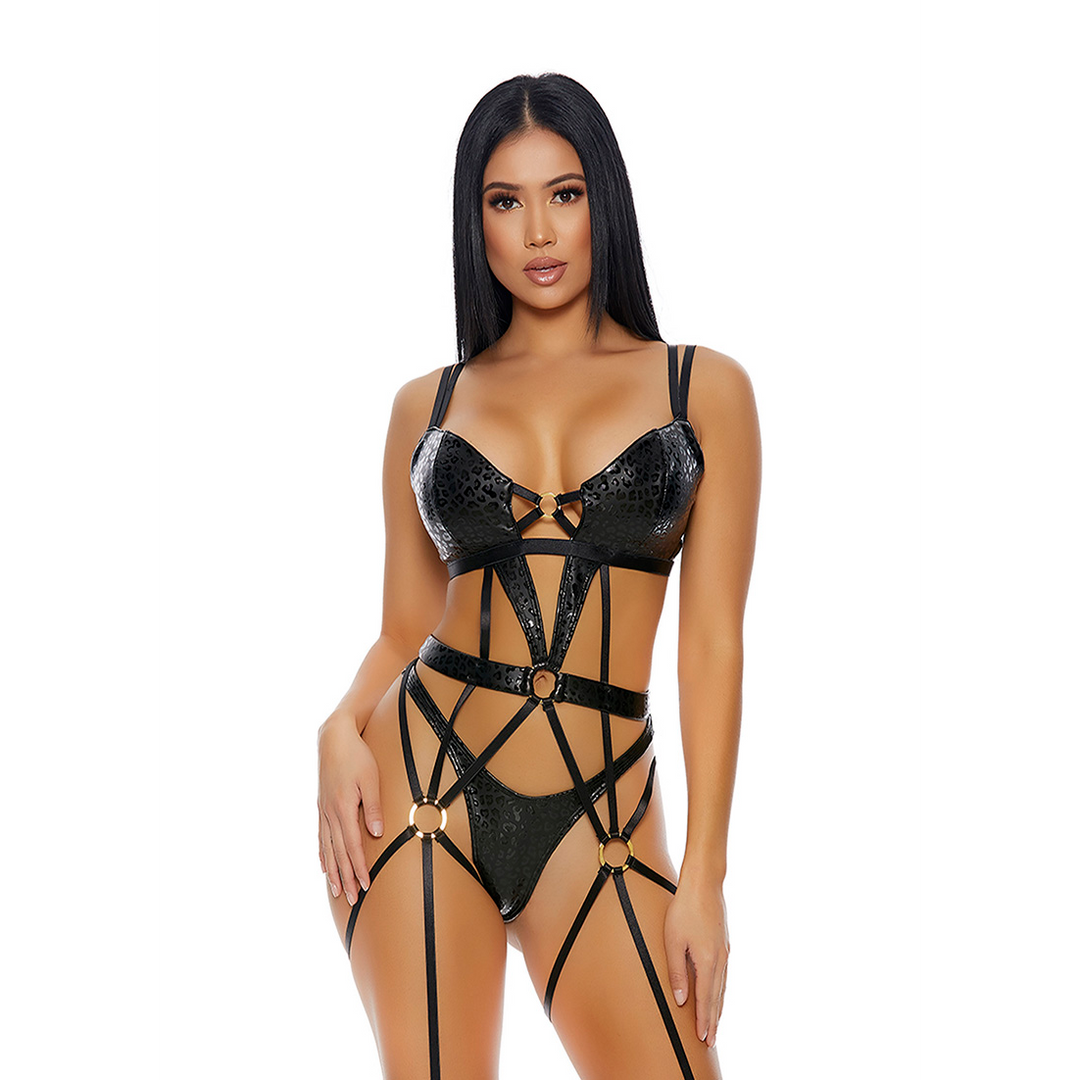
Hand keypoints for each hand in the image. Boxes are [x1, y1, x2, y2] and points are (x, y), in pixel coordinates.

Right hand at [317, 713, 383, 905]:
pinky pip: (321, 836)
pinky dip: (323, 854)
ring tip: (338, 891)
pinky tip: (324, 866)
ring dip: (334, 871)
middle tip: (354, 900)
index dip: (359, 867)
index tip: (366, 885)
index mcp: (343, 807)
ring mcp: (324, 810)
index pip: (353, 846)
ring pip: (328, 848)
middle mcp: (330, 813)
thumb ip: (373, 806)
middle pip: (339, 852)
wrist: (333, 737)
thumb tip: (376, 833)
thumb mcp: (370, 778)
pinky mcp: (322, 806)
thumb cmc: (356, 755)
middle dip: (347, 877)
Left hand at [664, 879, 729, 1047]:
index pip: (706, 999)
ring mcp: (724, 952)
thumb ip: (677, 972)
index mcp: (708, 961)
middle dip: (714, 1021)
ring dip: (718, 1008)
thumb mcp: (673, 941)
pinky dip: (720, 991)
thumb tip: (681, 1000)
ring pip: (722, 987)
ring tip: (715, 1024)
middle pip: (717, 998)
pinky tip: (717, 993)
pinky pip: (723, 975)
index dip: (704, 1020)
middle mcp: (720, 960)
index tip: (703, 1038)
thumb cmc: (684, 910)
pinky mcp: (723, 945)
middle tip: (712, 1041)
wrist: (704, 884)